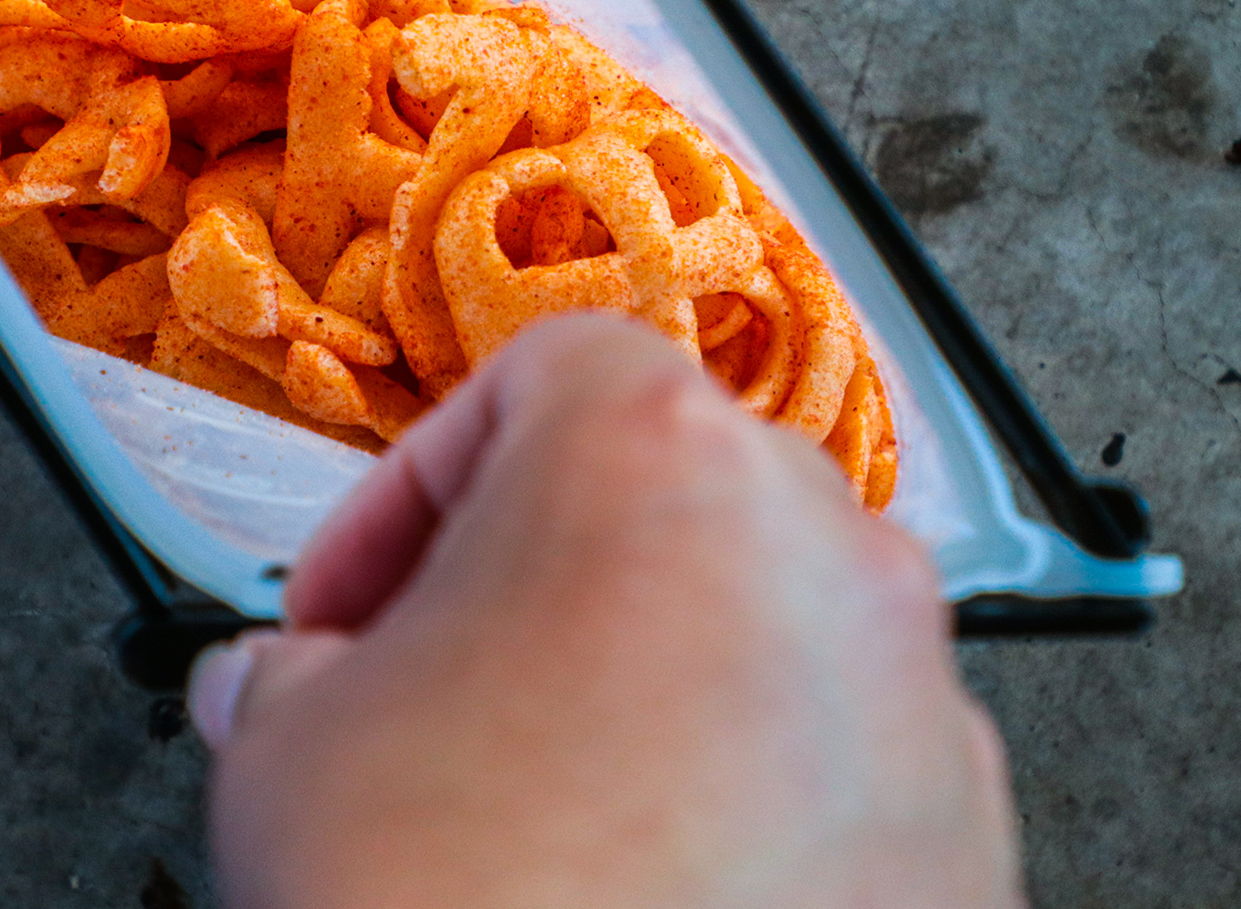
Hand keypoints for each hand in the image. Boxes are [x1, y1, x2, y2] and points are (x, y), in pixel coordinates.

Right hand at [192, 314, 1022, 908]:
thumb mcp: (287, 750)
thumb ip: (280, 676)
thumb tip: (279, 688)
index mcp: (650, 457)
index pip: (535, 381)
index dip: (413, 489)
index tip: (357, 594)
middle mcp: (816, 546)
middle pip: (661, 495)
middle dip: (536, 581)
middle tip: (439, 681)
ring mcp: (910, 692)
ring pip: (761, 627)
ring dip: (649, 681)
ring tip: (542, 799)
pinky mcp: (962, 834)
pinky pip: (836, 763)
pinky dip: (750, 792)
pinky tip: (651, 879)